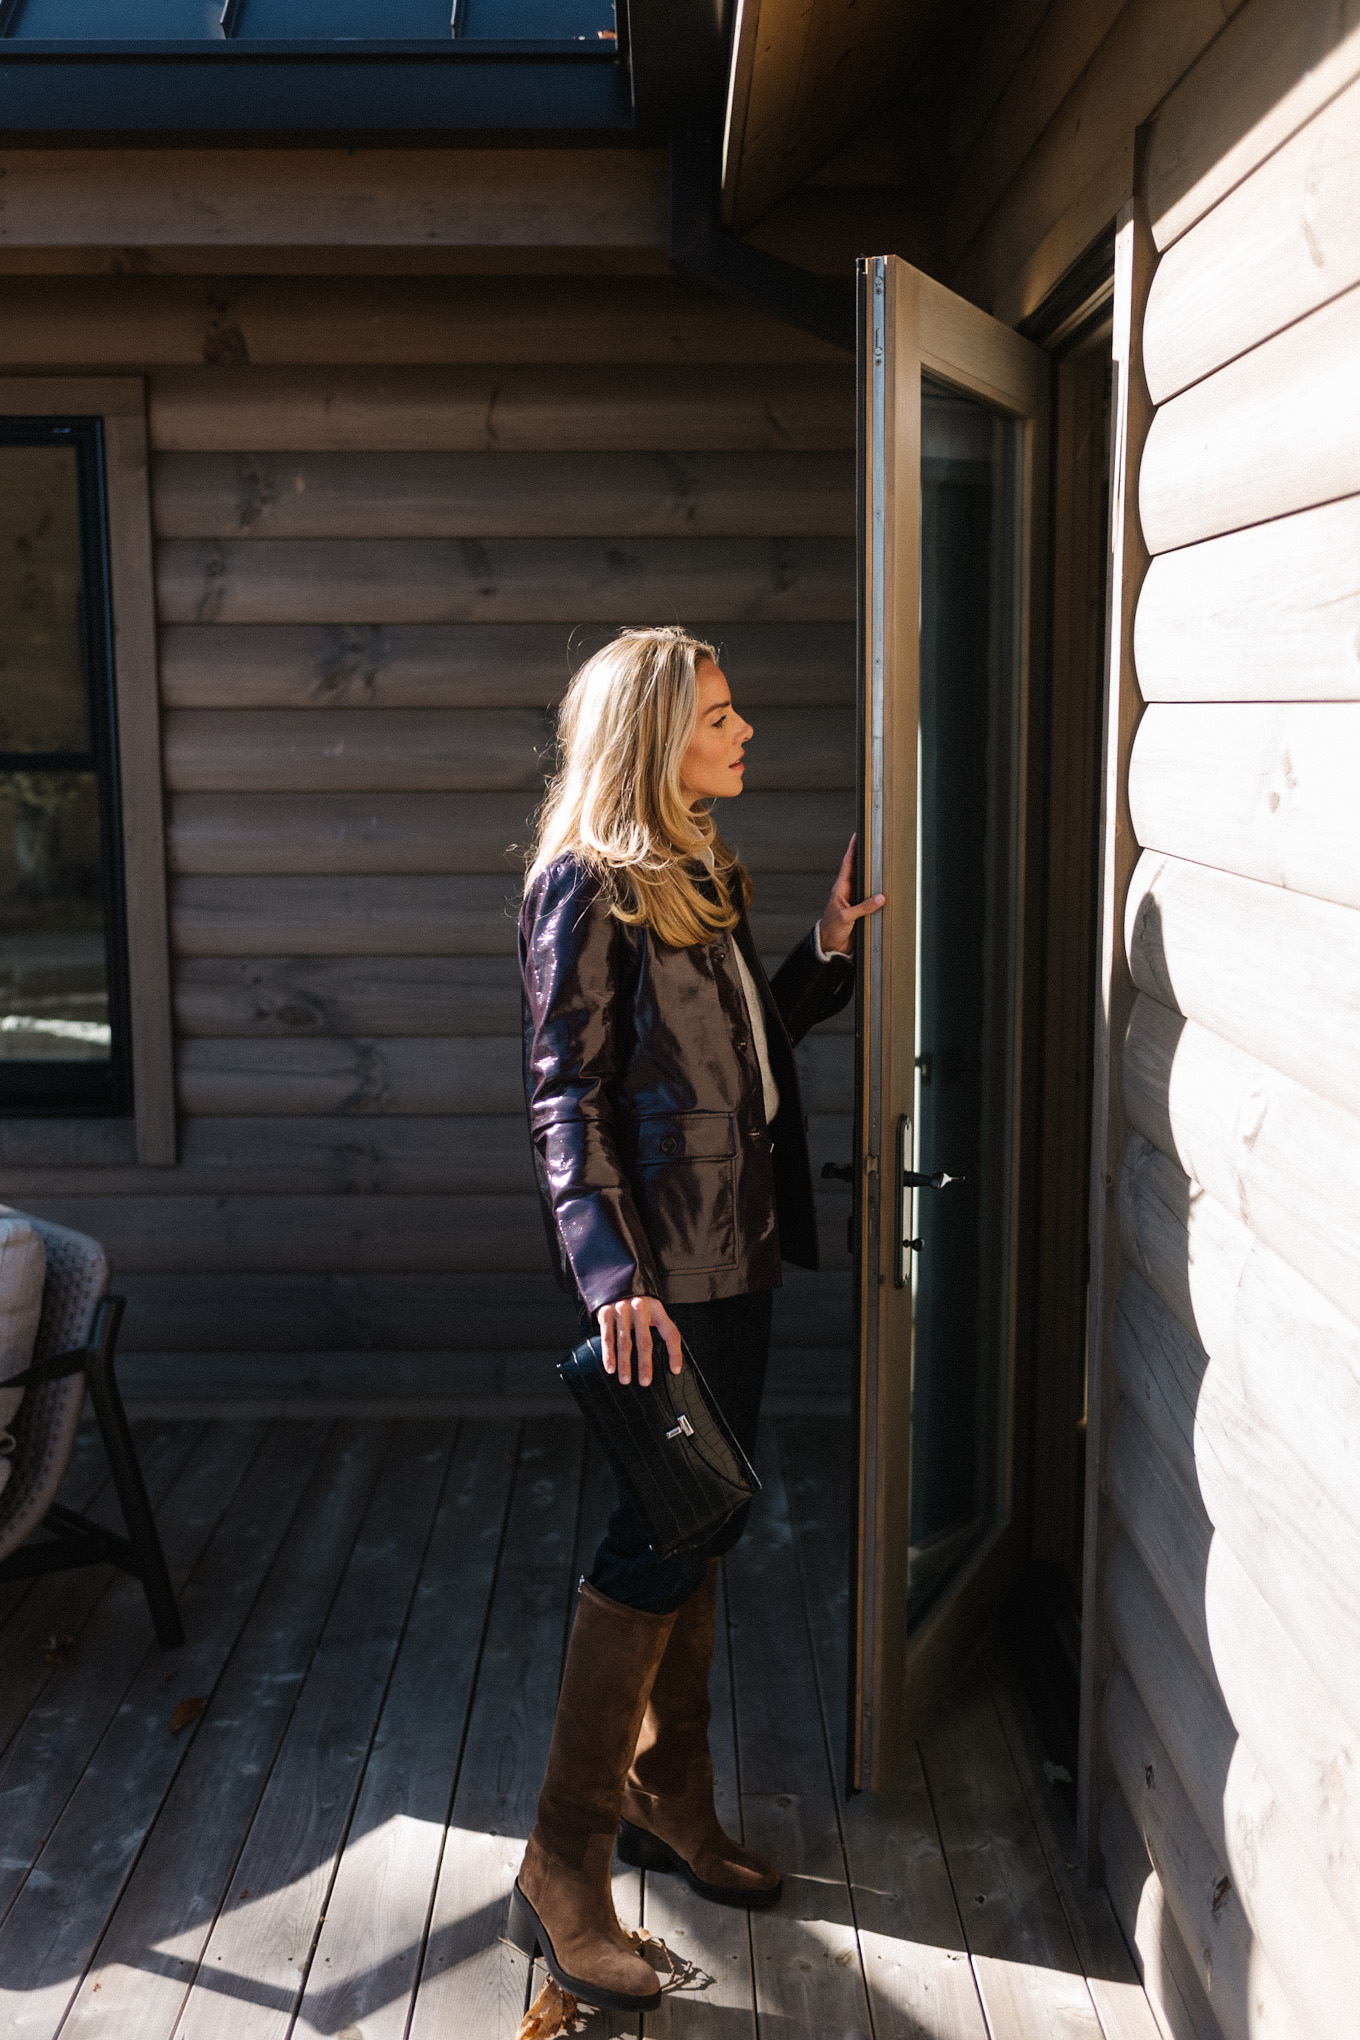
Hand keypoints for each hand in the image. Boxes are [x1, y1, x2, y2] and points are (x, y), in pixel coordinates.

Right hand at [597, 1295, 682, 1385]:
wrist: (615, 1281)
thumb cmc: (637, 1303)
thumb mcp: (652, 1309)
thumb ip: (659, 1327)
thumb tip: (668, 1357)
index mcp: (656, 1309)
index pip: (670, 1333)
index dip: (674, 1353)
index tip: (674, 1370)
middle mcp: (640, 1309)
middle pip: (645, 1341)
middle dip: (645, 1364)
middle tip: (645, 1381)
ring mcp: (622, 1311)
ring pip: (624, 1342)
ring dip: (625, 1363)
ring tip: (625, 1380)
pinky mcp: (606, 1313)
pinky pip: (607, 1337)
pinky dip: (608, 1354)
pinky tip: (610, 1367)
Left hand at [819, 835, 885, 955]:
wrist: (831, 944)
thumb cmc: (832, 929)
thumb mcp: (846, 917)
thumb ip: (863, 907)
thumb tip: (880, 898)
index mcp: (841, 889)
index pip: (847, 864)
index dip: (852, 849)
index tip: (857, 836)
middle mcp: (848, 891)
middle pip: (858, 870)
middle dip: (865, 857)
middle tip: (874, 844)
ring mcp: (855, 899)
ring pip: (866, 883)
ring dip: (874, 875)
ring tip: (883, 862)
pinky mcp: (860, 909)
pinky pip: (871, 897)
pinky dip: (878, 892)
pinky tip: (886, 889)